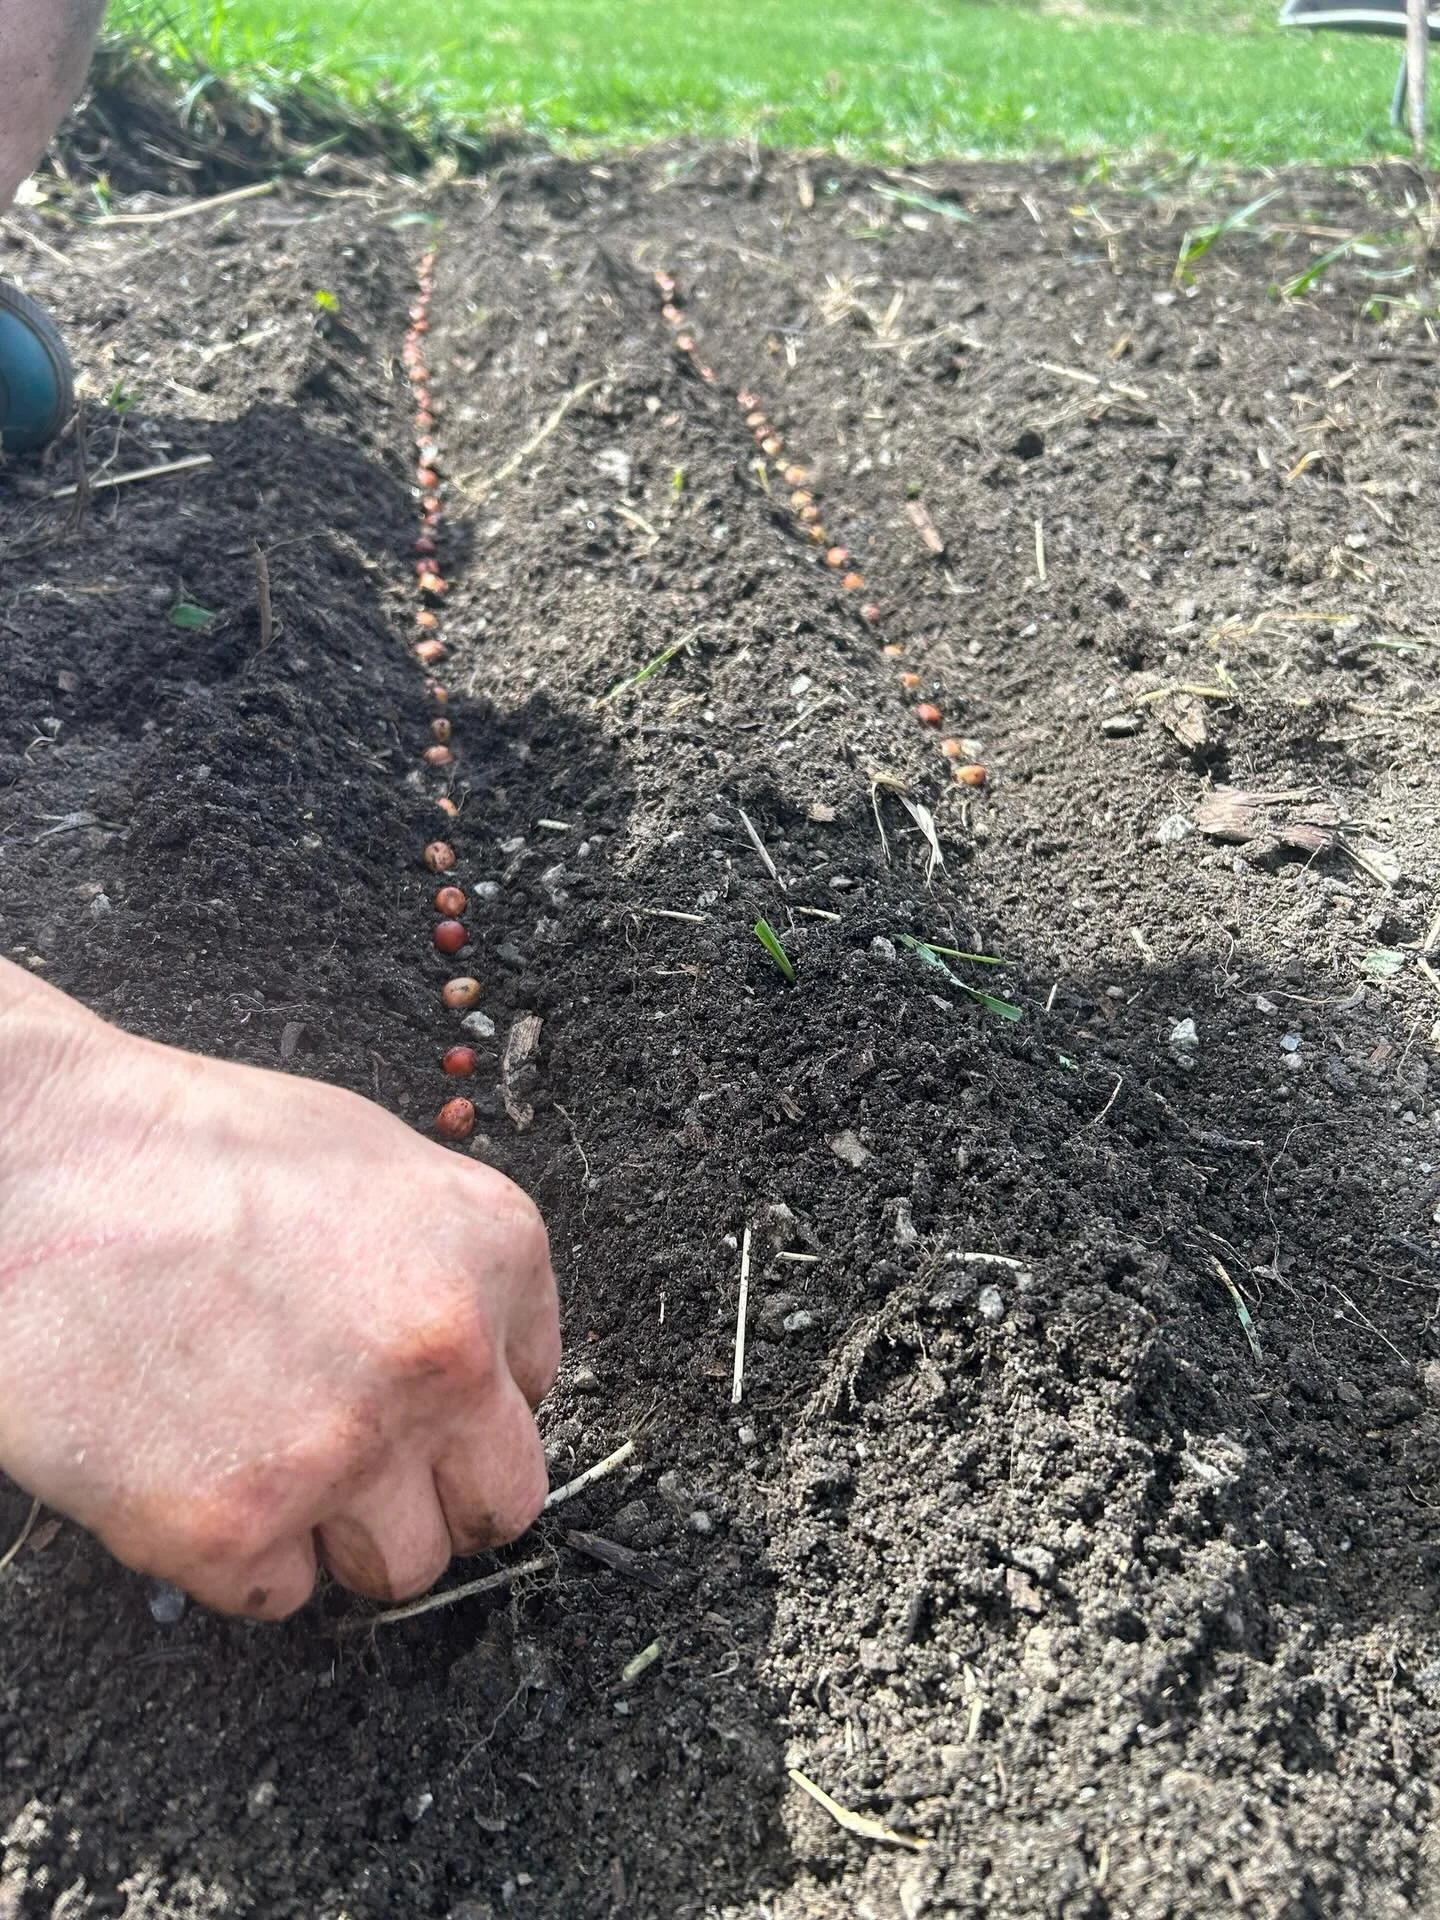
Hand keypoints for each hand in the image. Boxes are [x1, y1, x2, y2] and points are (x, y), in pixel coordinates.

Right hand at [0, 961, 559, 1617]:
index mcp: (494, 1252)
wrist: (36, 1170)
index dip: (465, 1398)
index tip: (410, 1396)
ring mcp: (345, 1449)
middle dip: (439, 1494)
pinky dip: (236, 1553)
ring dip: (343, 1533)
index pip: (534, 1386)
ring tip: (261, 1452)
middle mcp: (443, 1357)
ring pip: (402, 1567)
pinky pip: (278, 1594)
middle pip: (503, 1501)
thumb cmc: (189, 1150)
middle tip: (365, 1465)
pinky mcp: (235, 1526)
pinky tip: (188, 1461)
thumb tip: (480, 1350)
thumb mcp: (373, 1161)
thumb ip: (447, 1263)